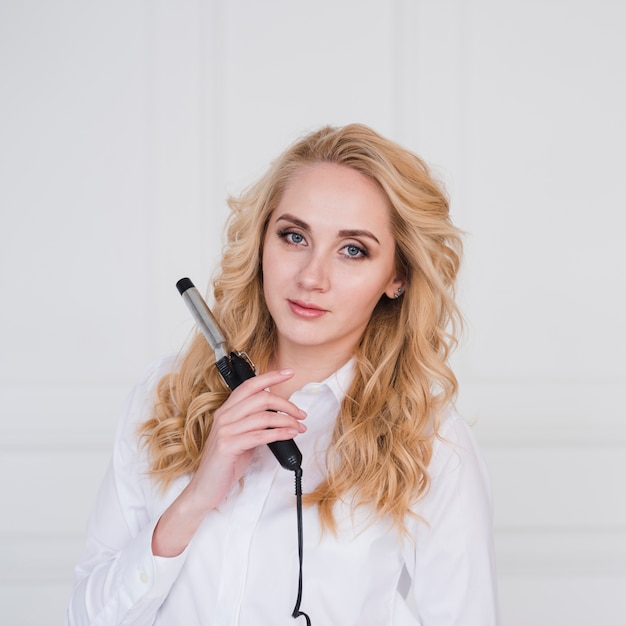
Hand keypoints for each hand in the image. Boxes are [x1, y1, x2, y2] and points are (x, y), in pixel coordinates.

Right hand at [152, 368, 305, 556]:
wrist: (205, 488)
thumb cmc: (226, 463)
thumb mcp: (242, 437)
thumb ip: (255, 423)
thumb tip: (280, 415)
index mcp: (227, 410)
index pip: (250, 385)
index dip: (270, 376)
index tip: (289, 372)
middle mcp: (224, 416)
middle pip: (260, 398)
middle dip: (286, 403)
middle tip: (301, 414)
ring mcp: (225, 430)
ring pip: (263, 416)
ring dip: (287, 421)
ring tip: (299, 427)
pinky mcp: (228, 445)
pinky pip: (260, 435)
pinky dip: (279, 433)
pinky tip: (290, 435)